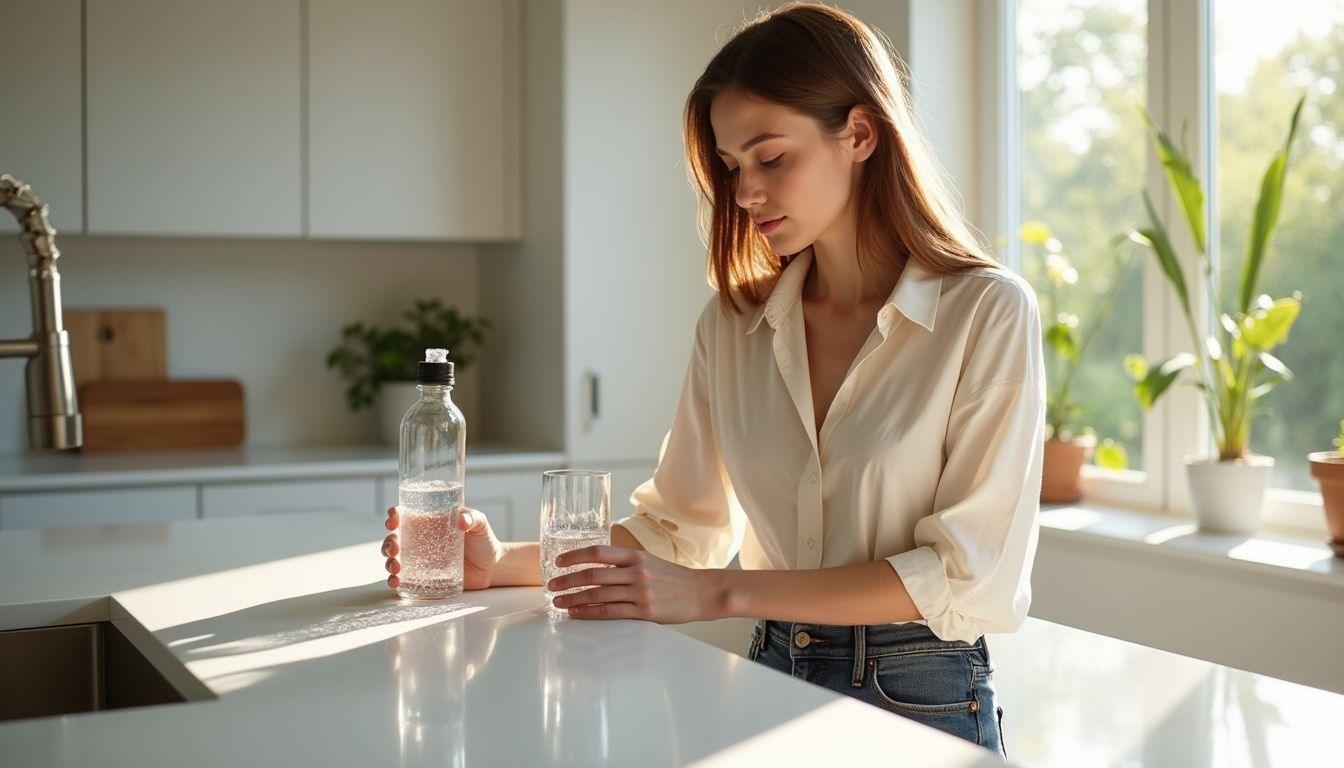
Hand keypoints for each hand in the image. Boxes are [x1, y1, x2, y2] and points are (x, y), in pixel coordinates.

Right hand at [382, 505, 505, 590]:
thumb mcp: (480, 524)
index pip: (404, 515)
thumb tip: (462, 520)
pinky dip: (395, 580)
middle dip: (389, 543)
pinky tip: (396, 582)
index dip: (393, 516)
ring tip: (396, 568)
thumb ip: (473, 518)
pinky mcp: (424, 576)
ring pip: (394, 558)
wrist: (492, 567)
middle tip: (396, 550)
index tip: (393, 522)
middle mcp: (420, 539)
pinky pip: (404, 578)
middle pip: (394, 538)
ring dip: (389, 562)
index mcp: (428, 522)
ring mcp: (420, 559)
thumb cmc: (484, 541)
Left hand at [546, 545, 725, 622]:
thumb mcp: (651, 562)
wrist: (703, 592)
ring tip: (558, 602)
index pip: (598, 551)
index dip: (575, 555)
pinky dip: (589, 612)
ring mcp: (640, 592)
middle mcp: (636, 571)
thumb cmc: (676, 579)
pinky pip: (610, 612)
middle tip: (551, 585)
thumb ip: (627, 563)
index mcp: (636, 556)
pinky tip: (577, 613)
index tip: (559, 561)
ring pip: (598, 594)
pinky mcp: (644, 611)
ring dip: (574, 598)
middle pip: (592, 574)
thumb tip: (598, 567)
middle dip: (567, 580)